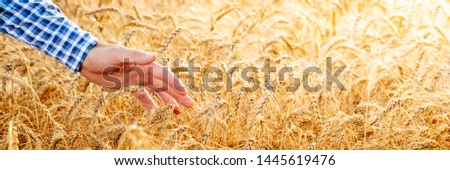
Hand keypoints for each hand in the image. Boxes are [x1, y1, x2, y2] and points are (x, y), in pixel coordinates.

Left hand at [79, 42, 193, 110]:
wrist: (86, 58)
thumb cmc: (102, 54)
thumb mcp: (118, 54)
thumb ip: (136, 56)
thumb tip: (155, 56)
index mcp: (144, 64)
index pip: (164, 75)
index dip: (175, 84)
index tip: (184, 94)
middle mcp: (143, 72)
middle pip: (164, 85)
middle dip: (178, 95)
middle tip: (190, 105)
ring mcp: (137, 79)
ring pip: (157, 92)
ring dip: (168, 101)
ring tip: (178, 113)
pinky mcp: (128, 86)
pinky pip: (142, 96)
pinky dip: (150, 104)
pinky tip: (156, 113)